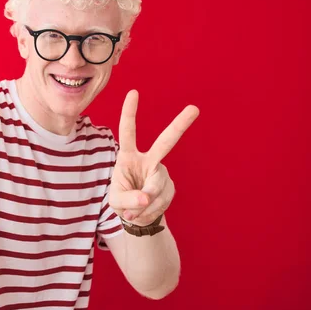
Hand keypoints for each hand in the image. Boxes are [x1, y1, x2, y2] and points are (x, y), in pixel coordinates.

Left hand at [109, 90, 199, 225]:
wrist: (137, 216)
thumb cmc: (122, 201)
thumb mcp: (116, 201)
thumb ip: (127, 199)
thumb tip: (145, 198)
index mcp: (128, 156)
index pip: (128, 131)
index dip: (129, 113)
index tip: (133, 92)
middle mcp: (148, 160)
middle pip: (165, 142)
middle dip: (179, 125)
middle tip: (194, 108)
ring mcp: (161, 173)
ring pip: (157, 188)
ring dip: (144, 205)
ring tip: (134, 212)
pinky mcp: (170, 187)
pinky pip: (161, 201)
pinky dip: (150, 212)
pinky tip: (145, 213)